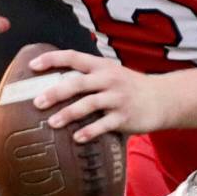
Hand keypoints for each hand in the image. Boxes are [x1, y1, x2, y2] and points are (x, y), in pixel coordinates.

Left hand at [29, 49, 159, 140]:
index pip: (73, 57)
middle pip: (78, 83)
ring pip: (88, 104)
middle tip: (37, 102)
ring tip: (52, 123)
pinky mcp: (125, 116)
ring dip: (68, 114)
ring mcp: (118, 98)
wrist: (163, 98)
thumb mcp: (112, 73)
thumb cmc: (130, 87)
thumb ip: (89, 75)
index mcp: (102, 66)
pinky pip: (104, 124)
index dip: (52, 59)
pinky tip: (77, 138)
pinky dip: (89, 131)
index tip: (33, 65)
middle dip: (56, 92)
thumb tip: (54, 83)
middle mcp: (109, 79)